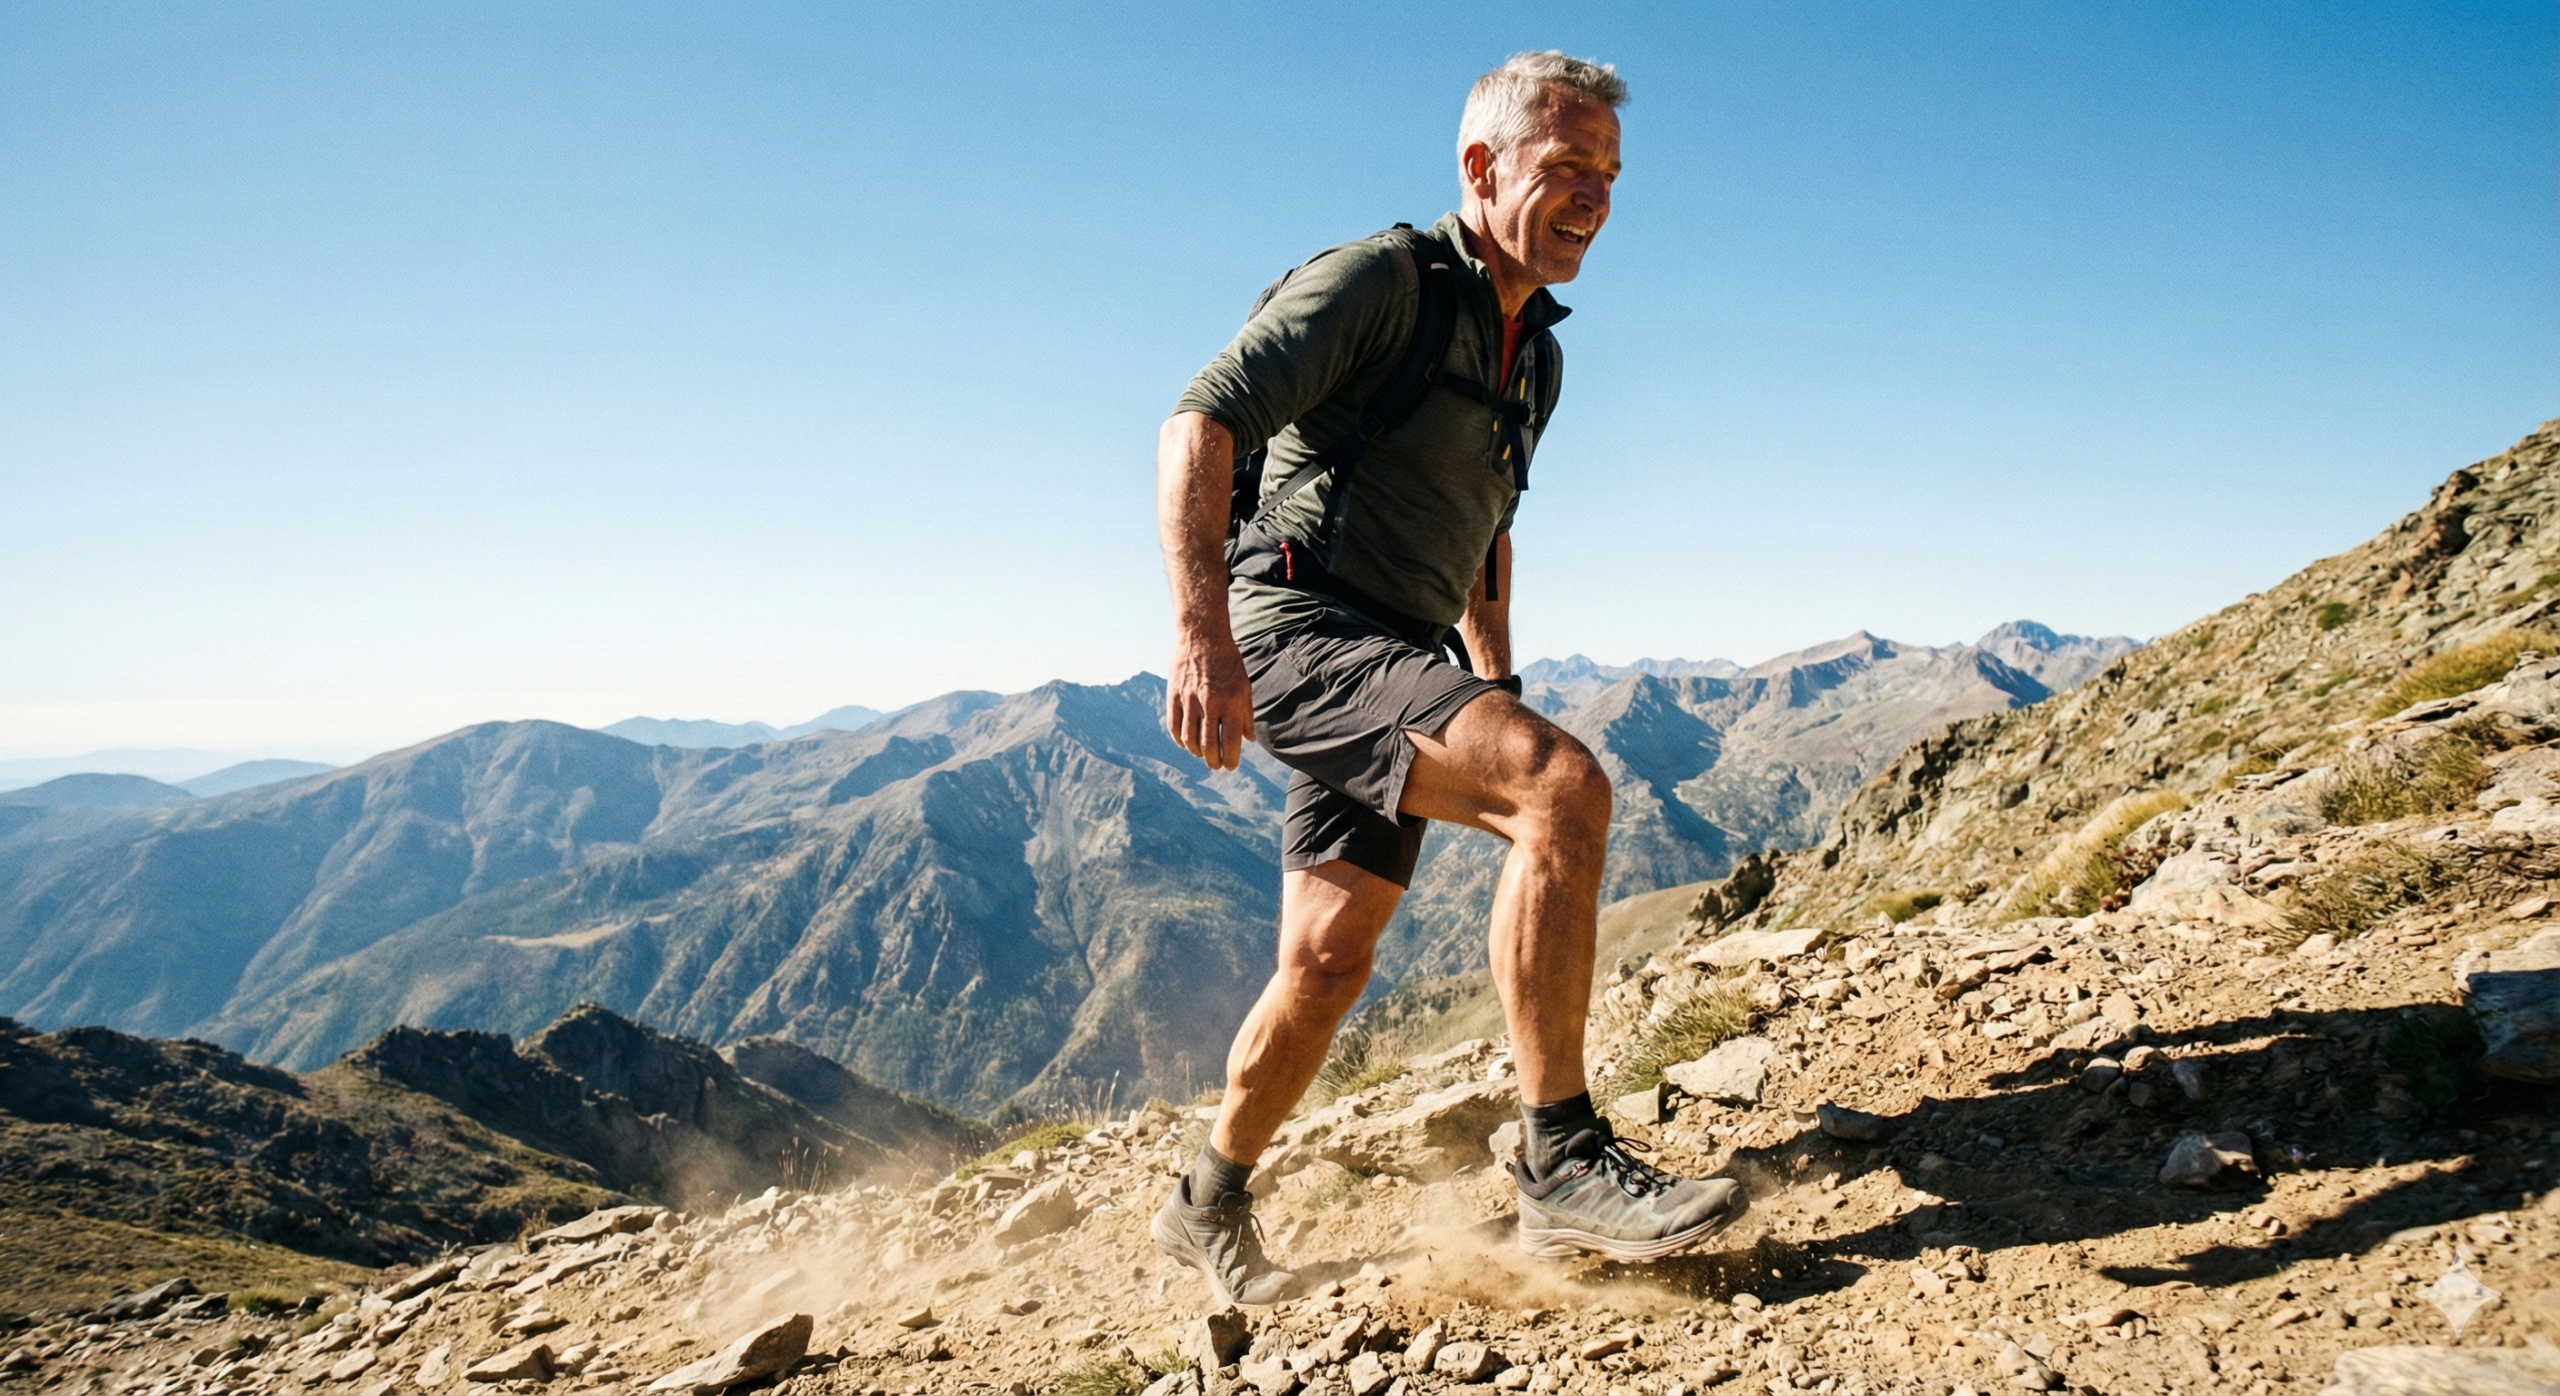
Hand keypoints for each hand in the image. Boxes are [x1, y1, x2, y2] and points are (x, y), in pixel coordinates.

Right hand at [1167, 631, 1254, 770]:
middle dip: (1213, 761)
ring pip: (1189, 739)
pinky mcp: (1174, 695)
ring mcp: (1190, 700)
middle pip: (1208, 745)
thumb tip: (1249, 739)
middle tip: (1216, 766)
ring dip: (1196, 752)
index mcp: (1231, 702)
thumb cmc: (1228, 661)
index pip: (1231, 741)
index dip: (1231, 759)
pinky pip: (1174, 725)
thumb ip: (1246, 714)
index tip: (1230, 766)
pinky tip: (1185, 743)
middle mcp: (1210, 704)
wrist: (1202, 635)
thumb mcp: (1244, 685)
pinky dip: (1179, 739)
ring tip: (1201, 755)